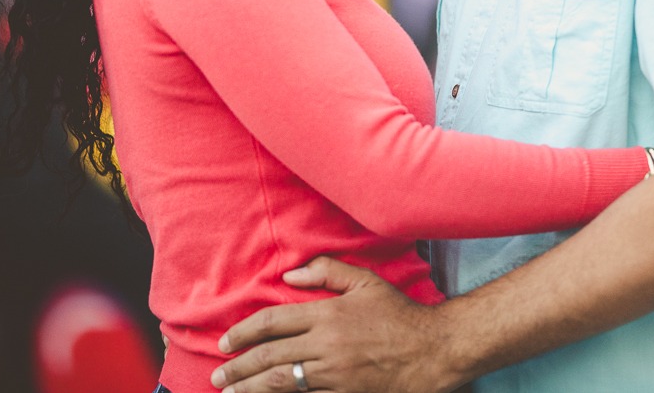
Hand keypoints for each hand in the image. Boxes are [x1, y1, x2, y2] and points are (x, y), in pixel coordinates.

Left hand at [212, 258, 462, 392]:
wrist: (434, 349)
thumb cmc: (401, 314)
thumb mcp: (367, 282)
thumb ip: (327, 272)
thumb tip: (290, 276)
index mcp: (329, 314)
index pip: (273, 322)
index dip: (244, 333)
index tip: (226, 343)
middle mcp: (327, 344)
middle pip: (270, 356)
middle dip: (238, 368)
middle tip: (218, 375)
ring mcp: (335, 374)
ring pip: (281, 382)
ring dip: (251, 389)